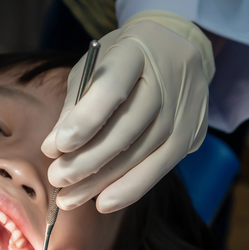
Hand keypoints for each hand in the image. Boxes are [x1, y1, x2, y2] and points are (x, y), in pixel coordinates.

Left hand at [43, 11, 213, 212]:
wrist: (172, 51)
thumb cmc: (121, 61)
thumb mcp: (93, 68)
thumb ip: (75, 105)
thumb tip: (54, 150)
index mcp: (138, 48)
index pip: (112, 85)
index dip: (85, 119)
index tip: (57, 147)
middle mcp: (170, 74)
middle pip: (129, 125)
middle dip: (88, 159)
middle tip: (56, 179)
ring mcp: (187, 105)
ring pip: (144, 151)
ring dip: (103, 181)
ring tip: (70, 198)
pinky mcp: (194, 130)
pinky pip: (162, 166)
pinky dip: (131, 188)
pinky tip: (105, 201)